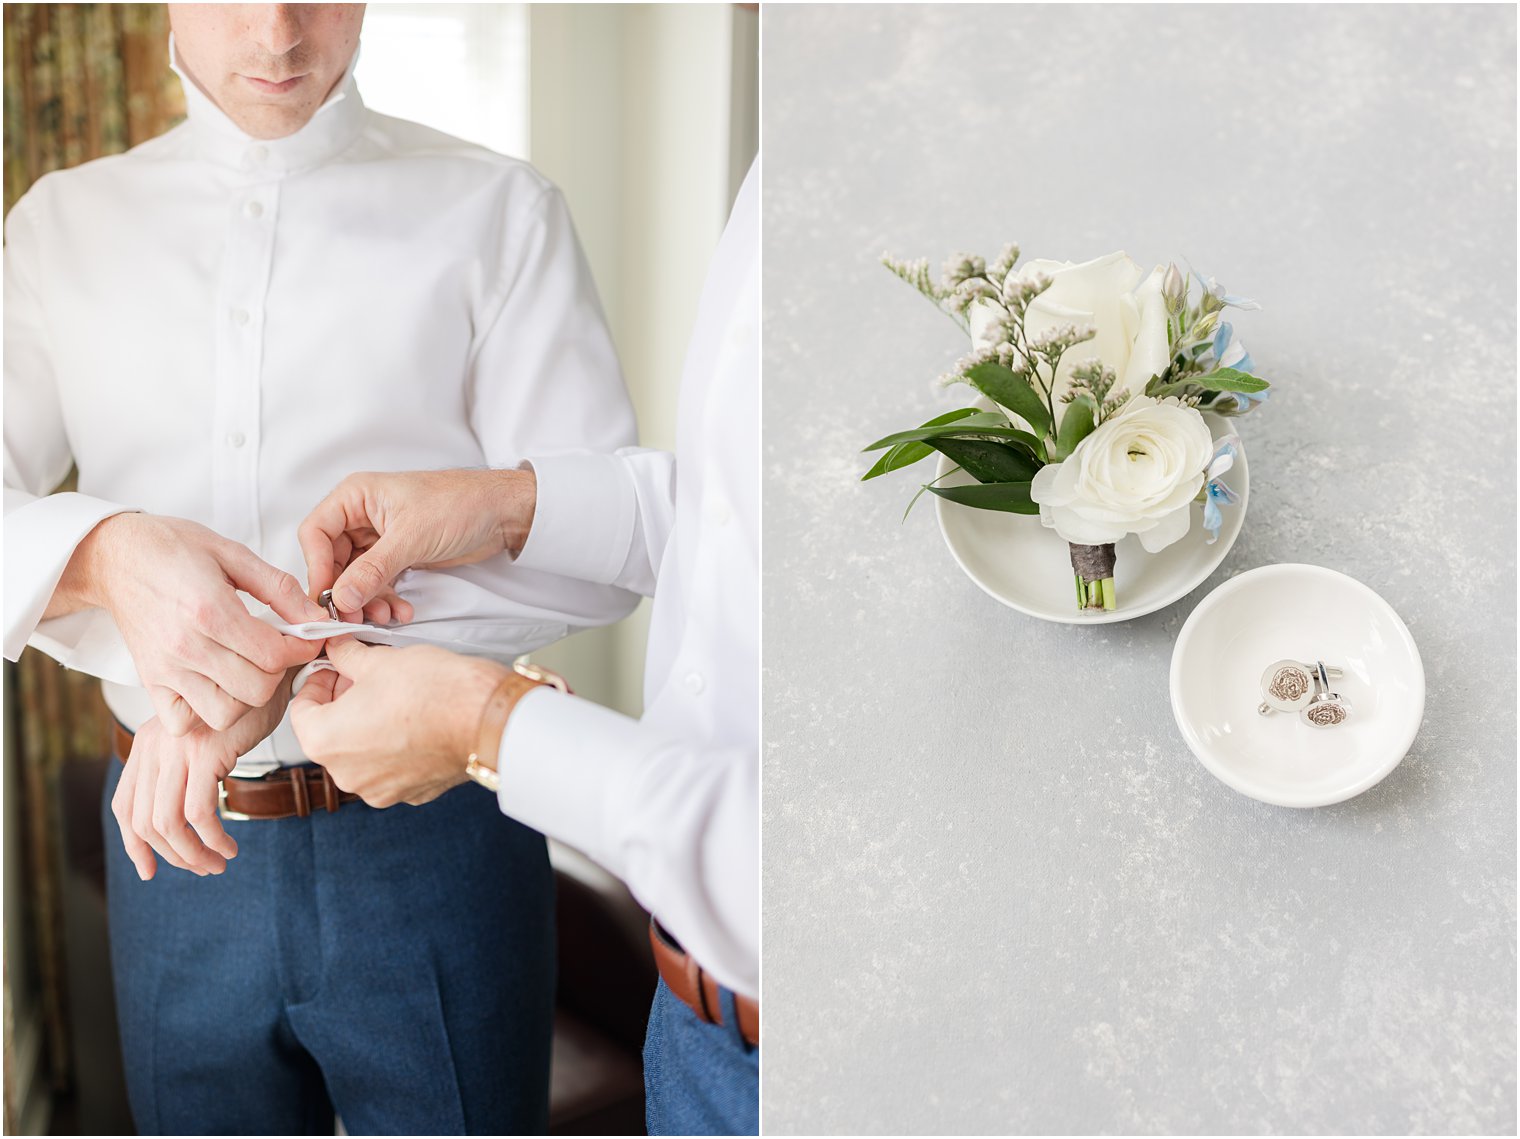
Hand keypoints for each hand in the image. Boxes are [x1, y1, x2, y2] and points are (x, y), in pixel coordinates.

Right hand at [55, 513, 324, 735]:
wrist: (115, 556)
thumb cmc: (172, 549)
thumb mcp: (233, 553)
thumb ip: (280, 589)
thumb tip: (316, 617)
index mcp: (210, 610)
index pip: (274, 654)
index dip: (301, 647)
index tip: (304, 636)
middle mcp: (186, 646)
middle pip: (256, 689)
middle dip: (278, 670)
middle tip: (275, 648)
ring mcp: (165, 670)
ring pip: (226, 713)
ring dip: (246, 695)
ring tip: (247, 666)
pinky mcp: (150, 682)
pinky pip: (184, 722)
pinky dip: (204, 712)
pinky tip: (216, 683)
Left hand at [110, 679, 292, 879]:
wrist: (268, 673)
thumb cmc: (243, 709)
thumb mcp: (202, 738)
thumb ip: (182, 766)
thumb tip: (178, 817)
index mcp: (147, 744)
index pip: (124, 806)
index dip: (133, 846)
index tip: (151, 871)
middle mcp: (154, 745)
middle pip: (145, 822)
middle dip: (173, 856)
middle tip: (204, 868)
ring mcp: (177, 748)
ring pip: (169, 823)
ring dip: (193, 854)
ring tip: (218, 862)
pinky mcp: (205, 752)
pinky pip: (200, 812)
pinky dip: (213, 839)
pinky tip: (229, 846)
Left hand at [289, 636, 526, 807]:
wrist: (485, 718)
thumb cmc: (433, 691)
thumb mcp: (379, 659)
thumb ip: (347, 655)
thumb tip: (338, 648)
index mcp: (325, 741)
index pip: (301, 709)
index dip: (318, 681)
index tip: (335, 668)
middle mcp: (346, 774)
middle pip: (331, 734)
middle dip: (344, 704)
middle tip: (366, 677)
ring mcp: (380, 789)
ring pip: (362, 753)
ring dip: (370, 726)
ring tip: (395, 698)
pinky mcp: (412, 794)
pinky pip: (392, 767)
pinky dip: (397, 747)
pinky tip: (416, 722)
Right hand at [298, 468, 536, 617]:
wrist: (503, 512)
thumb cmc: (460, 504)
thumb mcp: (411, 538)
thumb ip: (373, 569)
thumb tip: (341, 598)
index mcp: (356, 496)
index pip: (316, 532)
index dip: (317, 567)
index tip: (326, 598)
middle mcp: (362, 515)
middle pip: (333, 559)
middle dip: (345, 591)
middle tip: (353, 618)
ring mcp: (380, 537)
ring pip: (357, 576)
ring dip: (367, 600)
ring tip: (385, 618)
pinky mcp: (398, 555)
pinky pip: (379, 582)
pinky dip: (386, 599)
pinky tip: (401, 613)